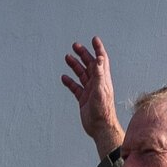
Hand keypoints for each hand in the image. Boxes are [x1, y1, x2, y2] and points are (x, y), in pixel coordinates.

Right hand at [62, 34, 122, 159]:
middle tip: (75, 45)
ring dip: (75, 65)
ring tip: (67, 57)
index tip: (94, 39)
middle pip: (89, 64)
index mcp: (102, 78)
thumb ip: (99, 74)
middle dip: (83, 54)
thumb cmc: (103, 110)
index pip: (101, 60)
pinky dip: (70, 82)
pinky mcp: (83, 99)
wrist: (100, 128)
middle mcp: (96, 83)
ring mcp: (89, 90)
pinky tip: (64, 77)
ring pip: (81, 74)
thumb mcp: (101, 90)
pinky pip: (75, 87)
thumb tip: (99, 58)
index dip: (98, 49)